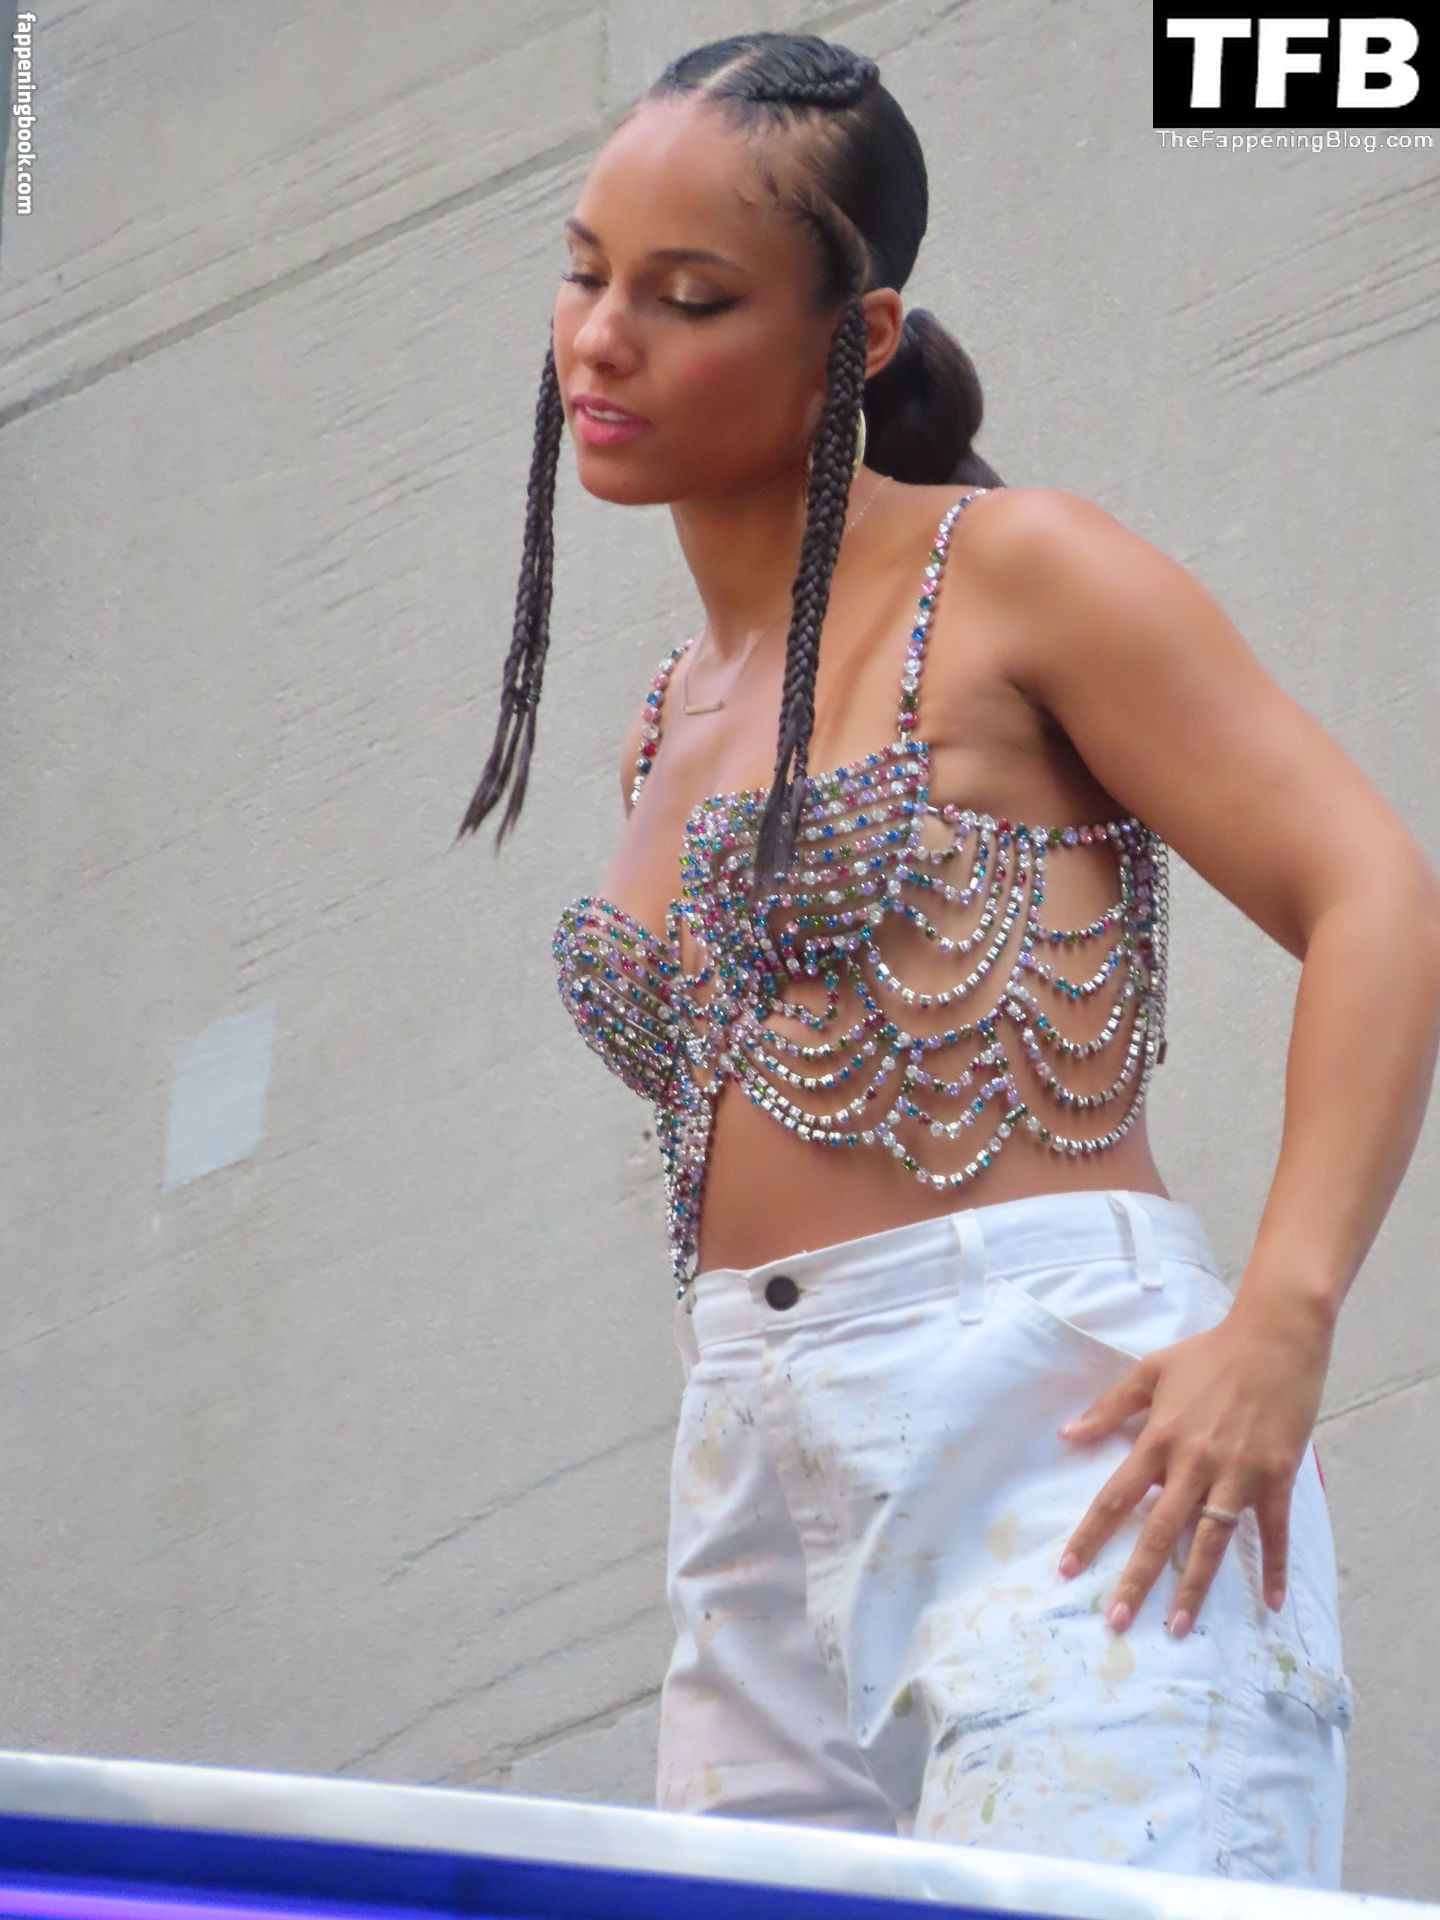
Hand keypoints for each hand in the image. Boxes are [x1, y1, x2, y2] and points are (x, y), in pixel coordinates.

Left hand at [1054, 1292, 1333, 1636]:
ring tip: (1177, 1626)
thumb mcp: (1150, 1371)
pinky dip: (1273, 1567)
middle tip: (1116, 1621)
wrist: (1274, 1339)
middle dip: (1136, 1579)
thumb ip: (1109, 1407)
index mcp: (1159, 1439)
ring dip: (1194, 1586)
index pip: (1116, 1496)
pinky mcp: (1276, 1478)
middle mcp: (1194, 1463)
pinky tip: (1271, 1604)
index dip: (1090, 1535)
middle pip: (1158, 1530)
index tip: (1068, 1570)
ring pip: (1211, 1540)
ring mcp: (1237, 1474)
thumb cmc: (1209, 1354)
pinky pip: (1273, 1532)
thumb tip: (1067, 1435)